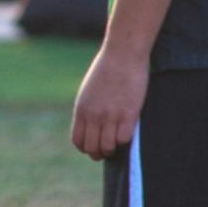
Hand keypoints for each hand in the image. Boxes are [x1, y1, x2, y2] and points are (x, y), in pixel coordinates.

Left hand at [69, 46, 147, 160]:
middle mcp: (93, 116)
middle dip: (100, 153)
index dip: (87, 148)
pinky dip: (126, 139)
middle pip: (92, 148)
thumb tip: (93, 127)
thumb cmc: (107, 69)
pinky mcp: (128, 114)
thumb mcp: (89, 91)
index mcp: (81, 110)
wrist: (123, 54)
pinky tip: (128, 129)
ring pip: (108, 147)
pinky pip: (124, 139)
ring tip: (118, 140)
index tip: (95, 146)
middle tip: (109, 148)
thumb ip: (89, 109)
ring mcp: (110, 116)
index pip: (78, 141)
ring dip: (113, 148)